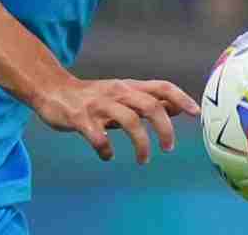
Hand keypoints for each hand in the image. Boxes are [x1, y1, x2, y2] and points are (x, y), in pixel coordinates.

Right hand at [34, 77, 199, 164]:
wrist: (52, 90)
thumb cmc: (92, 95)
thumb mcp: (122, 94)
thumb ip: (147, 100)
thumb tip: (176, 107)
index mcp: (129, 87)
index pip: (162, 87)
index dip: (181, 98)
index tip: (196, 113)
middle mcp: (117, 92)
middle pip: (149, 106)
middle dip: (164, 129)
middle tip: (169, 148)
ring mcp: (99, 105)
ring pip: (129, 121)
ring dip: (141, 143)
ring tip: (143, 160)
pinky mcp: (81, 118)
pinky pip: (99, 137)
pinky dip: (106, 149)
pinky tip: (107, 155)